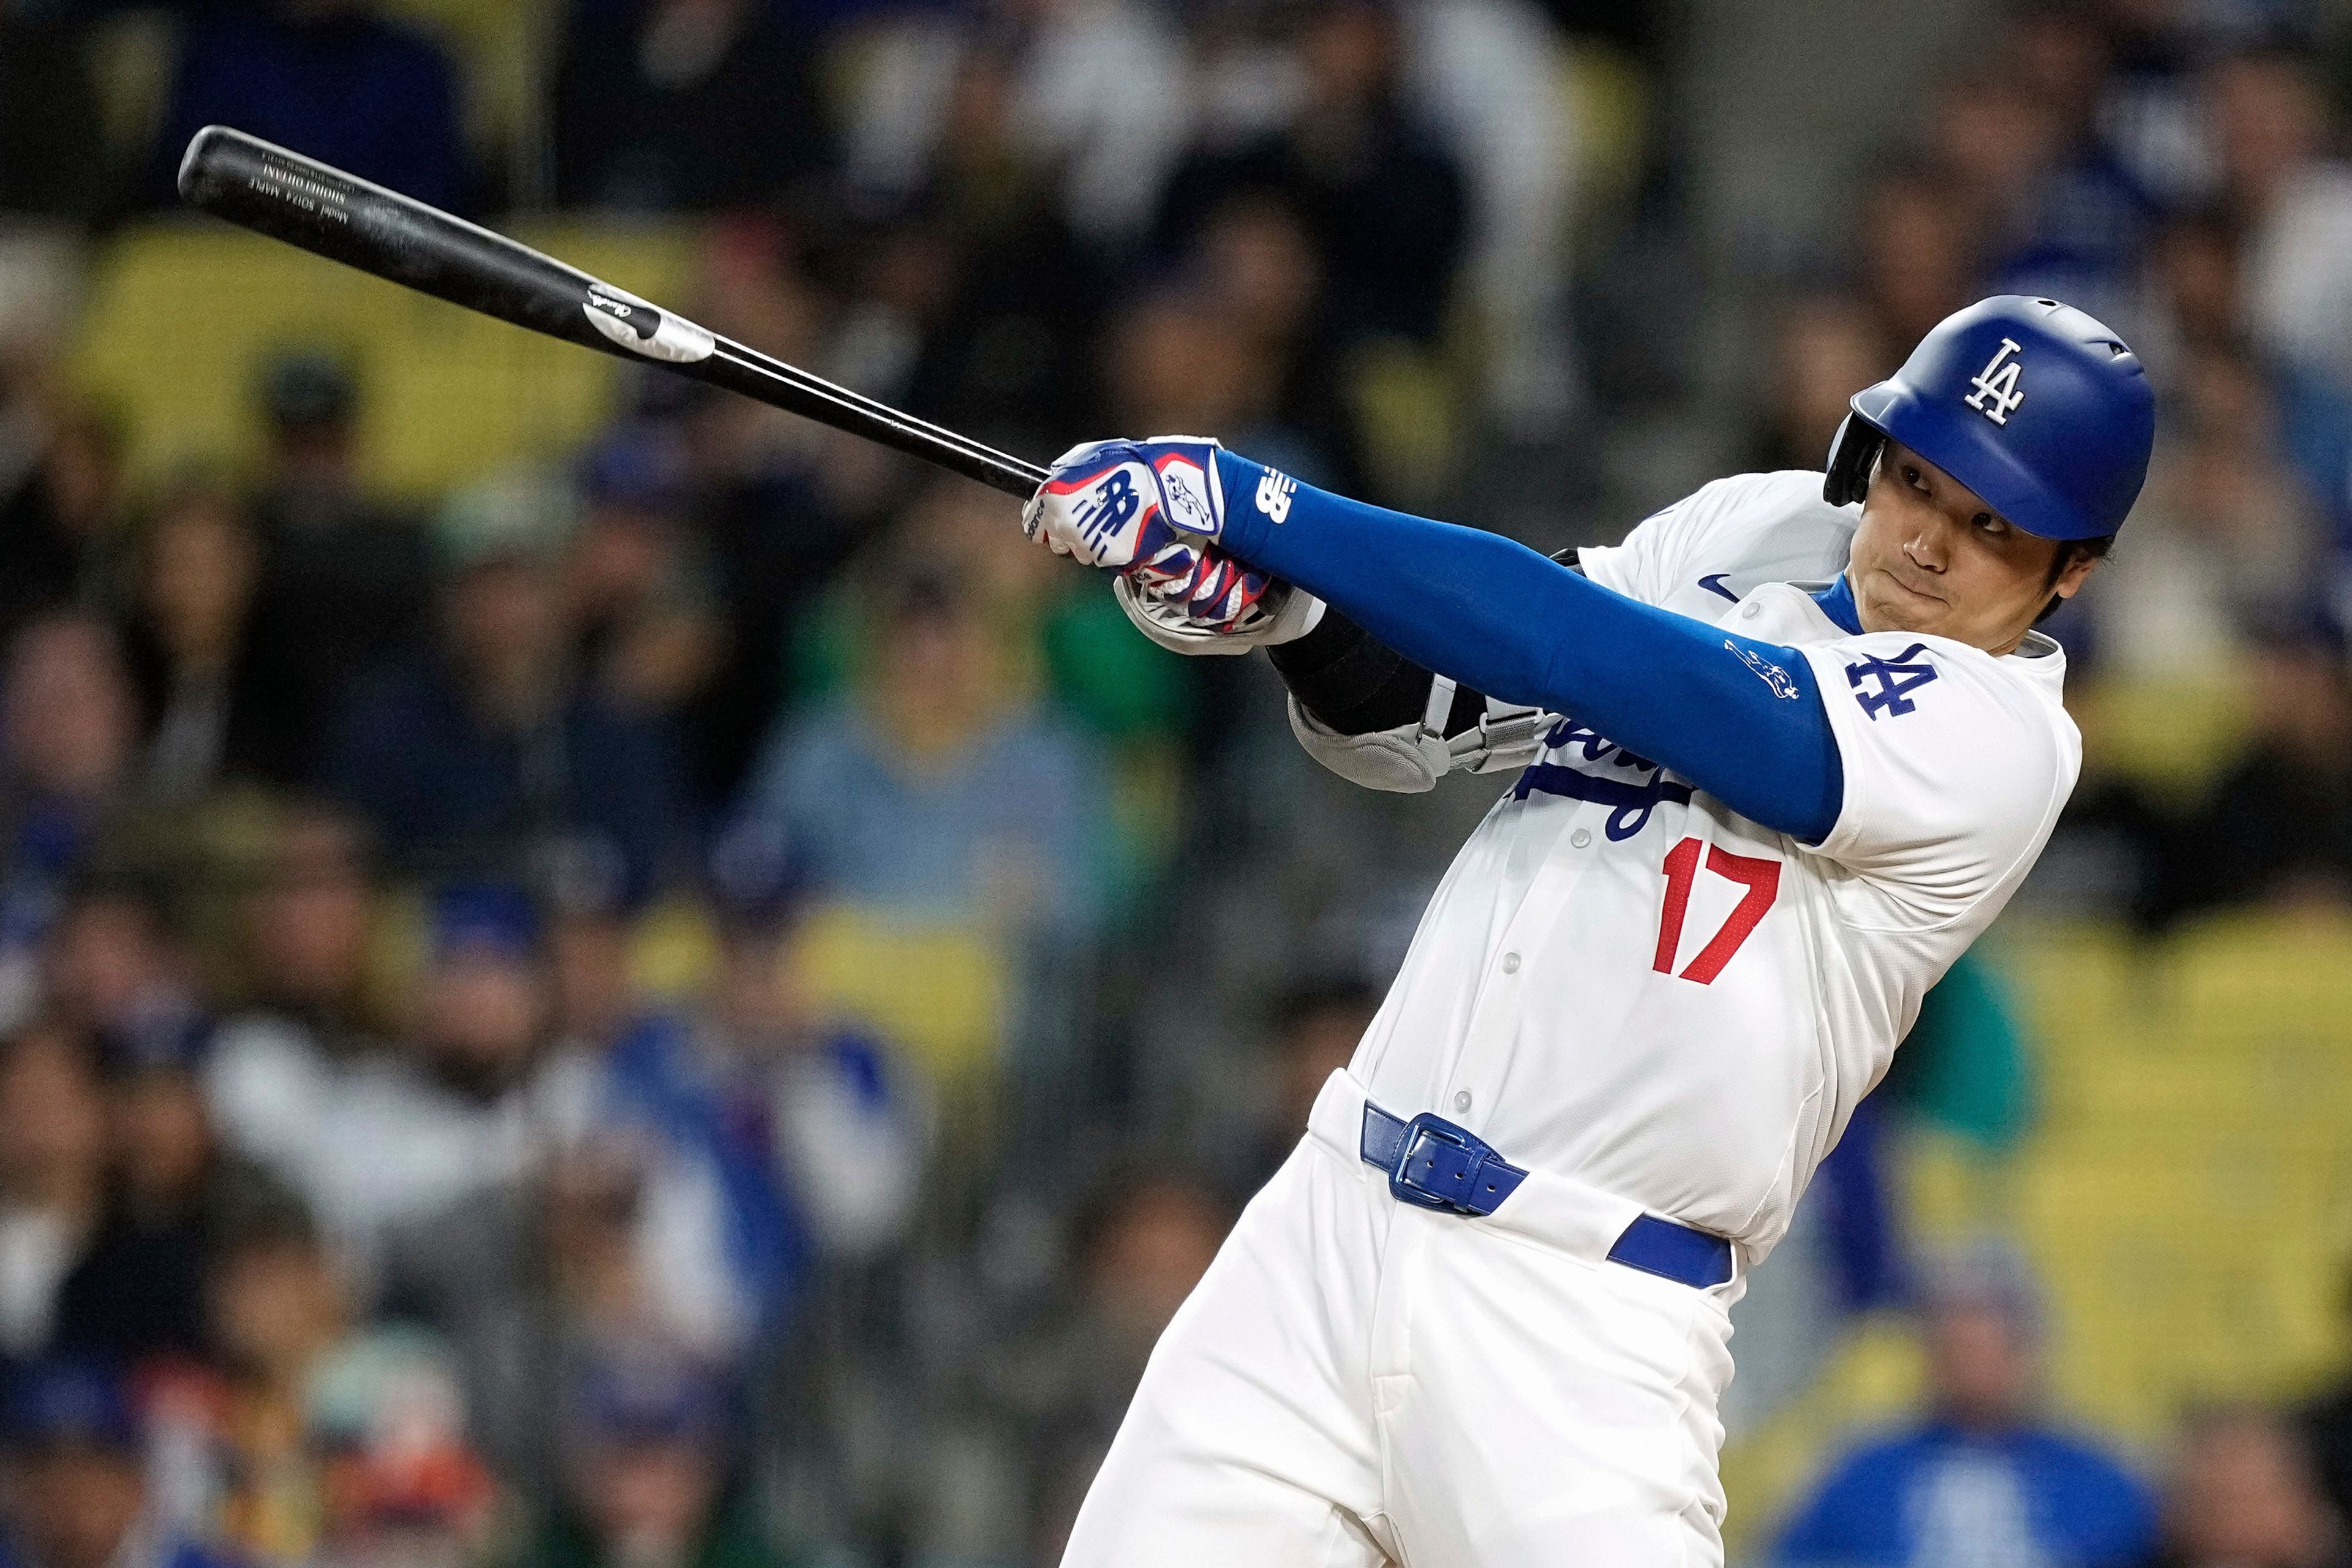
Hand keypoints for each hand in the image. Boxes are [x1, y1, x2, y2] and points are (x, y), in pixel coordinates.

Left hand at [1021, 437, 1225, 569]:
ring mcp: (1086, 544)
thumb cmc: (1129, 465)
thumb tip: (1054, 481)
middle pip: (1055, 542)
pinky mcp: (1108, 558)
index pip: (1032, 524)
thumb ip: (1065, 475)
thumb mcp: (1090, 457)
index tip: (1055, 518)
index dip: (1044, 521)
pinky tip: (1125, 531)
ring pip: (1080, 553)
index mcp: (1053, 498)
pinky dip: (1110, 549)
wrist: (1164, 486)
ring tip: (1113, 522)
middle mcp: (1064, 524)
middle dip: (1067, 533)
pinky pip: (1102, 558)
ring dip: (1090, 542)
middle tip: (1091, 518)